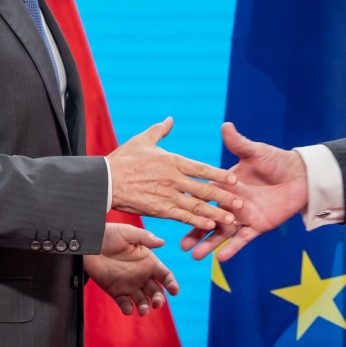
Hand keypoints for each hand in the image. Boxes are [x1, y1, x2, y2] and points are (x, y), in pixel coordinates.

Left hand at [84, 222, 179, 315]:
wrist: (88, 243)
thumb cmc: (110, 234)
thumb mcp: (128, 232)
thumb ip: (145, 238)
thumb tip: (162, 242)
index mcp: (149, 261)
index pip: (165, 275)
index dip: (171, 283)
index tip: (175, 291)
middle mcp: (142, 275)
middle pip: (155, 291)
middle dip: (159, 299)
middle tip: (157, 303)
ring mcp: (129, 284)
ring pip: (142, 300)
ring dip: (145, 307)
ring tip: (143, 310)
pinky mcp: (115, 291)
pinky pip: (124, 303)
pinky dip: (127, 309)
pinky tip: (128, 309)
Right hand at [107, 116, 242, 229]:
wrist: (103, 181)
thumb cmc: (122, 159)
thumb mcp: (142, 139)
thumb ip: (160, 131)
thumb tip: (170, 119)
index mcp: (172, 161)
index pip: (201, 169)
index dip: (219, 174)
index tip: (234, 179)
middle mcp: (173, 179)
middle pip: (204, 190)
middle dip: (224, 197)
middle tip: (242, 204)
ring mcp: (166, 196)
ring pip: (196, 206)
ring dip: (215, 213)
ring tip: (232, 220)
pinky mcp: (158, 210)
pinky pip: (181, 217)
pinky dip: (196, 222)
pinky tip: (210, 226)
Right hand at [180, 122, 308, 261]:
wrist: (300, 176)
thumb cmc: (276, 161)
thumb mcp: (255, 152)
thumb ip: (239, 143)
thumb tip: (226, 125)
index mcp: (226, 186)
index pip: (204, 197)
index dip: (190, 205)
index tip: (173, 212)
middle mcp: (232, 204)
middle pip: (209, 219)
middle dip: (194, 232)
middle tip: (179, 245)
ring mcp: (244, 217)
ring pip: (222, 233)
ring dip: (209, 244)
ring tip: (194, 256)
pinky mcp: (258, 226)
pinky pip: (243, 240)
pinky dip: (233, 249)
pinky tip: (221, 259)